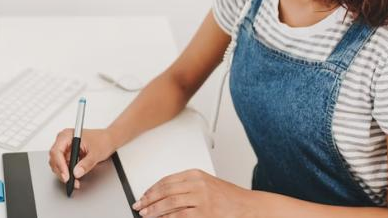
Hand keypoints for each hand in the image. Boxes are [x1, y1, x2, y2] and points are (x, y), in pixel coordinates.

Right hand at [48, 128, 115, 188]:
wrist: (109, 140)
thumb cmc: (103, 140)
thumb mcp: (96, 153)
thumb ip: (86, 163)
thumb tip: (76, 172)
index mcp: (68, 135)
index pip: (57, 151)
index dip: (60, 165)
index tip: (66, 176)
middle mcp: (64, 141)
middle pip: (54, 159)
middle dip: (61, 172)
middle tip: (70, 181)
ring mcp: (65, 148)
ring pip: (57, 164)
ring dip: (64, 174)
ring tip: (74, 181)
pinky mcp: (68, 155)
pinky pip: (64, 166)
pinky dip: (68, 173)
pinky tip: (74, 178)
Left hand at [132, 169, 252, 216]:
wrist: (248, 206)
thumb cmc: (228, 197)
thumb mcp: (206, 184)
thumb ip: (186, 187)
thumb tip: (162, 195)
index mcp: (195, 174)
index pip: (166, 180)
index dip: (151, 189)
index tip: (143, 196)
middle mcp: (197, 184)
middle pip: (165, 191)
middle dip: (149, 199)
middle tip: (139, 205)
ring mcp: (201, 199)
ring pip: (169, 203)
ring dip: (154, 210)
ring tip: (146, 214)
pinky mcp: (204, 213)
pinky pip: (179, 216)